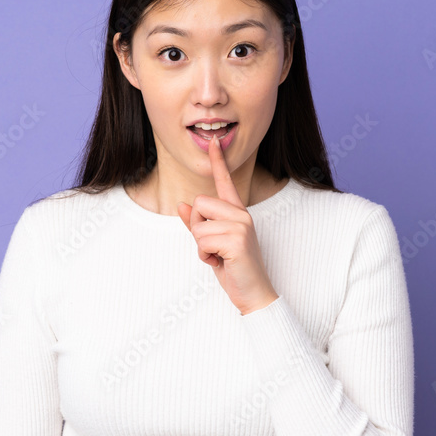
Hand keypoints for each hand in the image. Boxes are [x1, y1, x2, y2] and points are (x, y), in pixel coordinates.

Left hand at [177, 134, 278, 315]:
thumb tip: (181, 206)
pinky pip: (203, 240)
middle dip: (197, 227)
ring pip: (198, 224)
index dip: (218, 162)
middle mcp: (241, 214)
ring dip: (201, 246)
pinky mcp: (237, 239)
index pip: (225, 182)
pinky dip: (205, 256)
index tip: (214, 143)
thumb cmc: (234, 269)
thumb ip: (197, 225)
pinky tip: (221, 262)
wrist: (253, 293)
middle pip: (199, 203)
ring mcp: (241, 225)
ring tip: (218, 256)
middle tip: (212, 246)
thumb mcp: (211, 245)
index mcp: (237, 213)